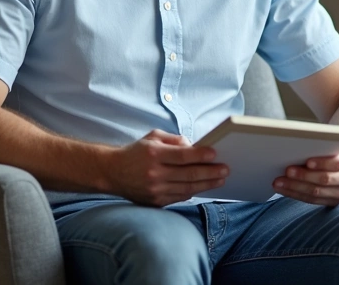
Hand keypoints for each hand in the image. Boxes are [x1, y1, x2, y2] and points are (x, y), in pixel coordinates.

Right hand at [104, 129, 227, 206]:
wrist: (112, 172)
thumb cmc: (137, 152)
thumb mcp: (153, 137)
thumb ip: (175, 140)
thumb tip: (195, 147)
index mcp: (154, 154)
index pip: (183, 156)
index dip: (201, 155)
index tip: (216, 154)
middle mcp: (154, 174)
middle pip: (189, 175)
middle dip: (210, 172)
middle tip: (225, 170)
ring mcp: (154, 190)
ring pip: (187, 188)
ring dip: (207, 184)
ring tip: (220, 179)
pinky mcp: (155, 202)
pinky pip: (179, 197)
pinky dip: (193, 191)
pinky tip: (204, 186)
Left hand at [274, 149, 338, 205]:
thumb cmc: (332, 155)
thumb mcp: (332, 150)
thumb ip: (321, 149)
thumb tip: (294, 150)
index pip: (337, 163)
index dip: (322, 163)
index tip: (307, 161)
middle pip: (324, 179)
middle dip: (303, 176)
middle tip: (287, 170)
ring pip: (316, 193)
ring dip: (294, 187)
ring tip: (278, 182)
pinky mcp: (332, 203)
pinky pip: (312, 200)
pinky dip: (295, 194)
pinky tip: (284, 189)